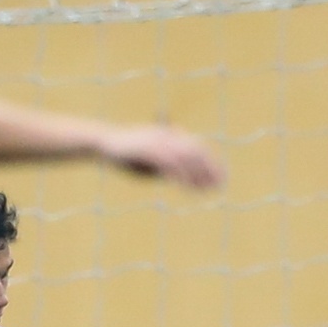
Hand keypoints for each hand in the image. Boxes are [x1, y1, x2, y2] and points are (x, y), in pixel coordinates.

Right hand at [99, 125, 225, 188]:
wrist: (104, 143)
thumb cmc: (127, 154)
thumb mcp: (151, 162)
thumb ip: (167, 167)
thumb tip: (183, 177)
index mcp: (171, 137)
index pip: (198, 147)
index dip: (213, 162)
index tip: (223, 178)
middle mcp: (168, 137)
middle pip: (197, 150)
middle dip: (211, 168)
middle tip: (221, 186)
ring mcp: (159, 142)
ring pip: (185, 156)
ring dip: (198, 173)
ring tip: (207, 189)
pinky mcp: (148, 149)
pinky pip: (169, 163)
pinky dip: (180, 175)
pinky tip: (187, 187)